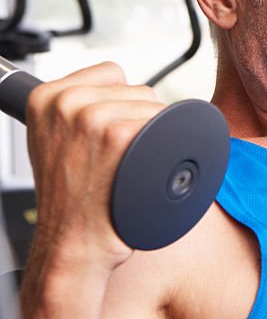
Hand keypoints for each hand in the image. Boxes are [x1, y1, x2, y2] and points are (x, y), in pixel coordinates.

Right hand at [26, 62, 166, 272]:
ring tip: (133, 168)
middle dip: (144, 122)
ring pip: (156, 108)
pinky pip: (166, 124)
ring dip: (159, 136)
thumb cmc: (71, 201)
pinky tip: (147, 169)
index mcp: (45, 97)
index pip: (112, 73)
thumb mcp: (54, 144)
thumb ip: (72, 114)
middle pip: (140, 91)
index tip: (113, 135)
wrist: (73, 244)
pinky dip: (169, 146)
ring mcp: (92, 117)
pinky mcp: (118, 136)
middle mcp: (66, 102)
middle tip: (123, 160)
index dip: (124, 103)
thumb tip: (107, 94)